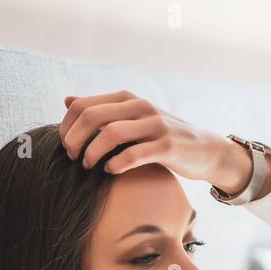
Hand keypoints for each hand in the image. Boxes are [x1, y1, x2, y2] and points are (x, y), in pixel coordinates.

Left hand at [58, 90, 254, 191]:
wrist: (204, 149)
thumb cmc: (161, 137)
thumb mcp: (132, 118)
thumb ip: (102, 110)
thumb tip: (68, 101)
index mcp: (127, 98)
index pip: (83, 106)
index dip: (67, 127)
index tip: (66, 146)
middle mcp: (140, 106)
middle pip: (92, 117)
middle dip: (75, 140)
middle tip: (73, 158)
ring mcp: (154, 125)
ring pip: (110, 134)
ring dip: (92, 153)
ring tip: (88, 166)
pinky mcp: (167, 146)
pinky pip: (133, 154)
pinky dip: (116, 164)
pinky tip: (110, 171)